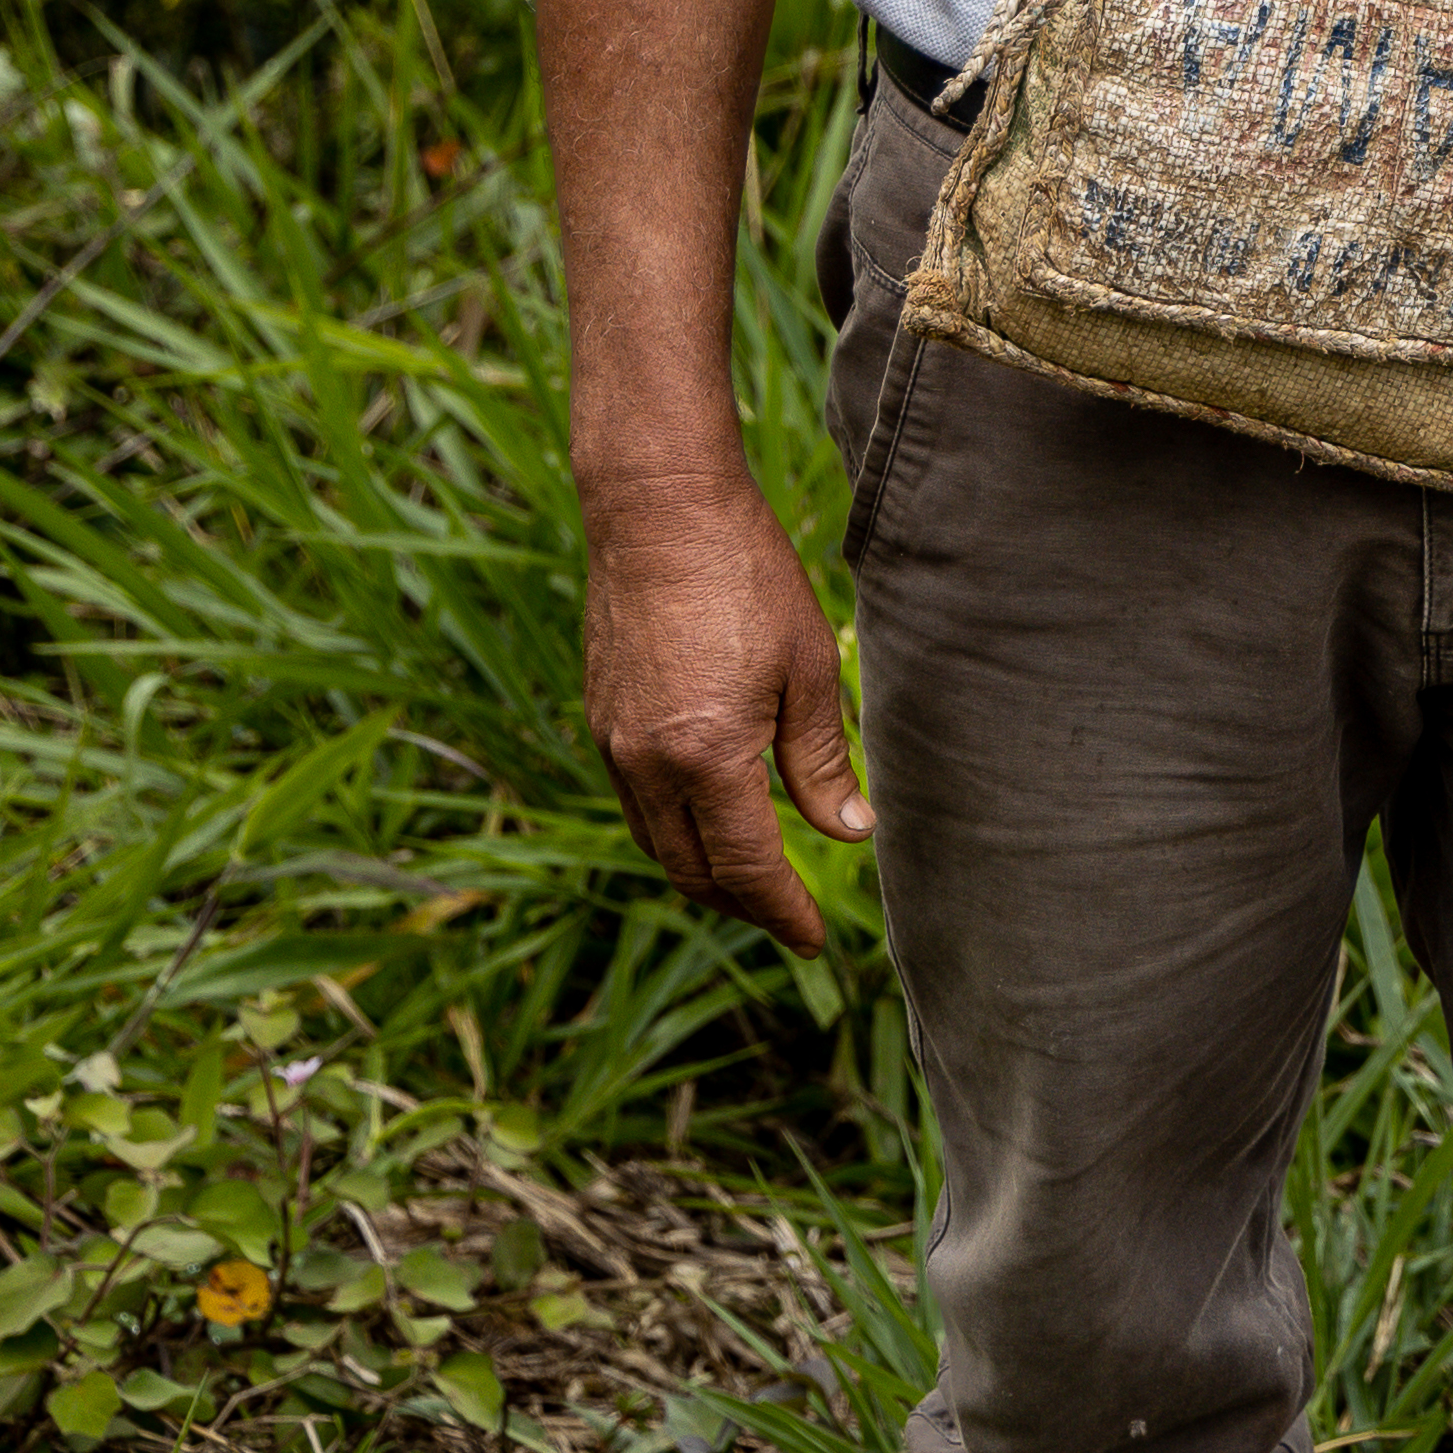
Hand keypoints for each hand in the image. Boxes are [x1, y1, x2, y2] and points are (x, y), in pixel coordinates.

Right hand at [581, 466, 870, 947]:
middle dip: (744, 907)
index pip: (748, 867)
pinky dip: (675, 832)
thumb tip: (851, 833)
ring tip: (755, 885)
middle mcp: (647, 764)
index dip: (782, 911)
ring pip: (657, 844)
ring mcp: (614, 744)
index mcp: (706, 757)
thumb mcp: (806, 669)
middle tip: (789, 921)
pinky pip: (636, 805)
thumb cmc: (747, 578)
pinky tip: (711, 822)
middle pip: (693, 872)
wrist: (659, 513)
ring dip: (705, 876)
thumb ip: (821, 762)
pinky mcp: (602, 720)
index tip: (813, 939)